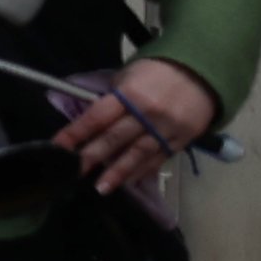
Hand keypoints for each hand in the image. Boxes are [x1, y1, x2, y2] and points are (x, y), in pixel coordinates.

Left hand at [59, 59, 218, 194]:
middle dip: (92, 156)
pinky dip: (142, 170)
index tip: (58, 148)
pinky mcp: (182, 140)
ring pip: (138, 154)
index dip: (76, 133)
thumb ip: (112, 99)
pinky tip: (129, 181)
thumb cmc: (158, 71)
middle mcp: (147, 113)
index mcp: (129, 94)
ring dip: (118, 173)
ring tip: (101, 188)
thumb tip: (93, 123)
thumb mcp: (129, 76)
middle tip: (74, 172)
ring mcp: (166, 129)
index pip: (96, 117)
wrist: (203, 73)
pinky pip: (159, 158)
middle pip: (115, 138)